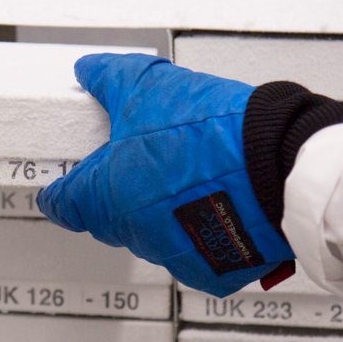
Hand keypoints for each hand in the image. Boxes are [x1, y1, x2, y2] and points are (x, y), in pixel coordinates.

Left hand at [35, 53, 295, 296]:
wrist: (279, 166)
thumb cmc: (213, 135)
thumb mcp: (150, 88)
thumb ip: (110, 79)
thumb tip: (89, 71)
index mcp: (106, 198)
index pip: (63, 204)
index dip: (63, 188)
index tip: (64, 185)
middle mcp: (135, 234)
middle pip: (114, 215)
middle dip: (127, 188)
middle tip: (151, 159)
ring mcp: (174, 255)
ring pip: (158, 232)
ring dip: (169, 209)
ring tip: (196, 174)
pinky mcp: (213, 271)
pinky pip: (200, 250)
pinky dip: (207, 229)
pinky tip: (223, 200)